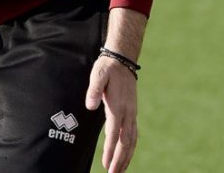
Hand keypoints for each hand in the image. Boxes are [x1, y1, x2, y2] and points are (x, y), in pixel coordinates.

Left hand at [85, 56, 137, 172]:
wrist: (122, 61)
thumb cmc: (107, 68)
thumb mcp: (98, 74)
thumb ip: (93, 90)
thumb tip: (90, 106)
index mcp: (118, 106)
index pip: (114, 134)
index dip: (110, 150)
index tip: (106, 164)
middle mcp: (128, 113)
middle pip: (126, 142)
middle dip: (120, 159)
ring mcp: (132, 113)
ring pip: (132, 140)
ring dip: (126, 156)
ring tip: (120, 170)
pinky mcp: (132, 112)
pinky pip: (133, 134)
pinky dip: (131, 147)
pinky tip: (126, 154)